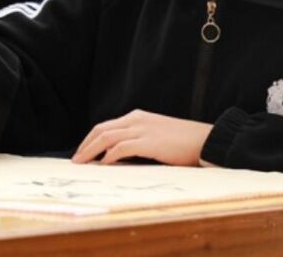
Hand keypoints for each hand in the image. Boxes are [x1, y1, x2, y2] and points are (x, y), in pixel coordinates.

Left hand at [72, 110, 213, 165]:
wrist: (206, 140)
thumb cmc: (184, 142)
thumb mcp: (157, 136)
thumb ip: (139, 141)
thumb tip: (119, 157)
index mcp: (137, 117)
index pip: (105, 126)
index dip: (90, 140)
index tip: (82, 152)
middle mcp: (136, 120)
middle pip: (101, 130)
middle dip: (85, 145)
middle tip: (75, 160)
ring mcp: (142, 129)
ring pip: (106, 138)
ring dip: (90, 151)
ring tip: (82, 164)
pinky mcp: (149, 142)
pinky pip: (121, 148)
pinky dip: (108, 156)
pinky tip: (102, 165)